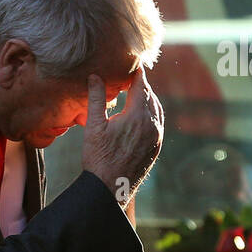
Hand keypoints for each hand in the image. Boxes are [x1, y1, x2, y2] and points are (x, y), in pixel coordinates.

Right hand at [81, 68, 163, 206]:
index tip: (134, 63)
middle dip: (142, 85)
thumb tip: (95, 76)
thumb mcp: (93, 126)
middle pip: (150, 96)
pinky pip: (158, 122)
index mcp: (137, 115)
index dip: (137, 73)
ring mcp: (157, 136)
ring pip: (156, 109)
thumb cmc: (99, 157)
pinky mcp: (156, 146)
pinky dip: (151, 113)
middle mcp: (152, 123)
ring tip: (137, 92)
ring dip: (147, 98)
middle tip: (133, 75)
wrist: (111, 188)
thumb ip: (96, 98)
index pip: (141, 85)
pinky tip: (141, 114)